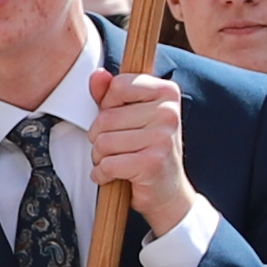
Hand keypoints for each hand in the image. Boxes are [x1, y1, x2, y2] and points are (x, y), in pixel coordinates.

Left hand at [90, 70, 195, 236]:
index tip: (119, 121)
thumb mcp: (130, 116)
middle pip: (105, 118)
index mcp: (167, 92)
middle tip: (117, 148)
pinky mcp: (153, 162)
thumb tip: (97, 74)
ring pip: (103, 142)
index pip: (118, 86)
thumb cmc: (146, 149)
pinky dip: (102, 174)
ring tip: (117, 161)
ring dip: (101, 157)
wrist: (168, 191)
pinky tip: (113, 176)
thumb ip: (111, 94)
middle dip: (100, 137)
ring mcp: (163, 137)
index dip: (108, 106)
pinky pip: (108, 164)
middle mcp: (169, 112)